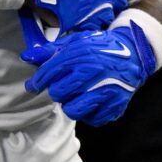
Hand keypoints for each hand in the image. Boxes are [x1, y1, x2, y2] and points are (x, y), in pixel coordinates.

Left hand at [18, 18, 154, 125]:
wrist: (134, 54)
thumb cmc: (100, 47)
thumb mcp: (76, 42)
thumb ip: (50, 51)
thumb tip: (27, 57)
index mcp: (81, 56)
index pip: (49, 73)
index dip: (37, 82)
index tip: (33, 86)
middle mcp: (92, 74)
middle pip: (58, 93)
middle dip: (57, 91)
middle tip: (64, 86)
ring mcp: (105, 92)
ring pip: (72, 110)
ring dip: (71, 104)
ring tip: (77, 96)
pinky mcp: (114, 106)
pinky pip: (90, 119)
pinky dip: (88, 113)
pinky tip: (91, 102)